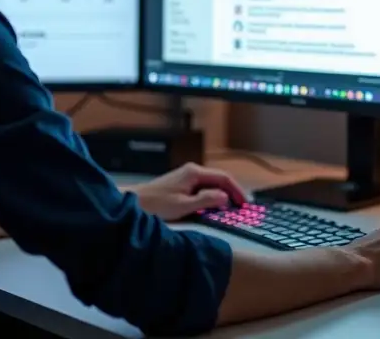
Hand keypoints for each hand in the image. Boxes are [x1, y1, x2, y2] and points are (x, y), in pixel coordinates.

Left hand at [130, 163, 247, 220]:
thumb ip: (206, 200)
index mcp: (194, 173)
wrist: (133, 203)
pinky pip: (204, 187)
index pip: (224, 178)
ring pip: (212, 183)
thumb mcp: (183, 206)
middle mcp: (192, 170)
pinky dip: (213, 195)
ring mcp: (186, 176)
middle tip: (243, 208)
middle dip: (233, 192)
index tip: (246, 204)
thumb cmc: (156, 205)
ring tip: (233, 208)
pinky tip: (215, 206)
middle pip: (219, 179)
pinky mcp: (182, 183)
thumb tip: (226, 197)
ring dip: (223, 194)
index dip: (237, 190)